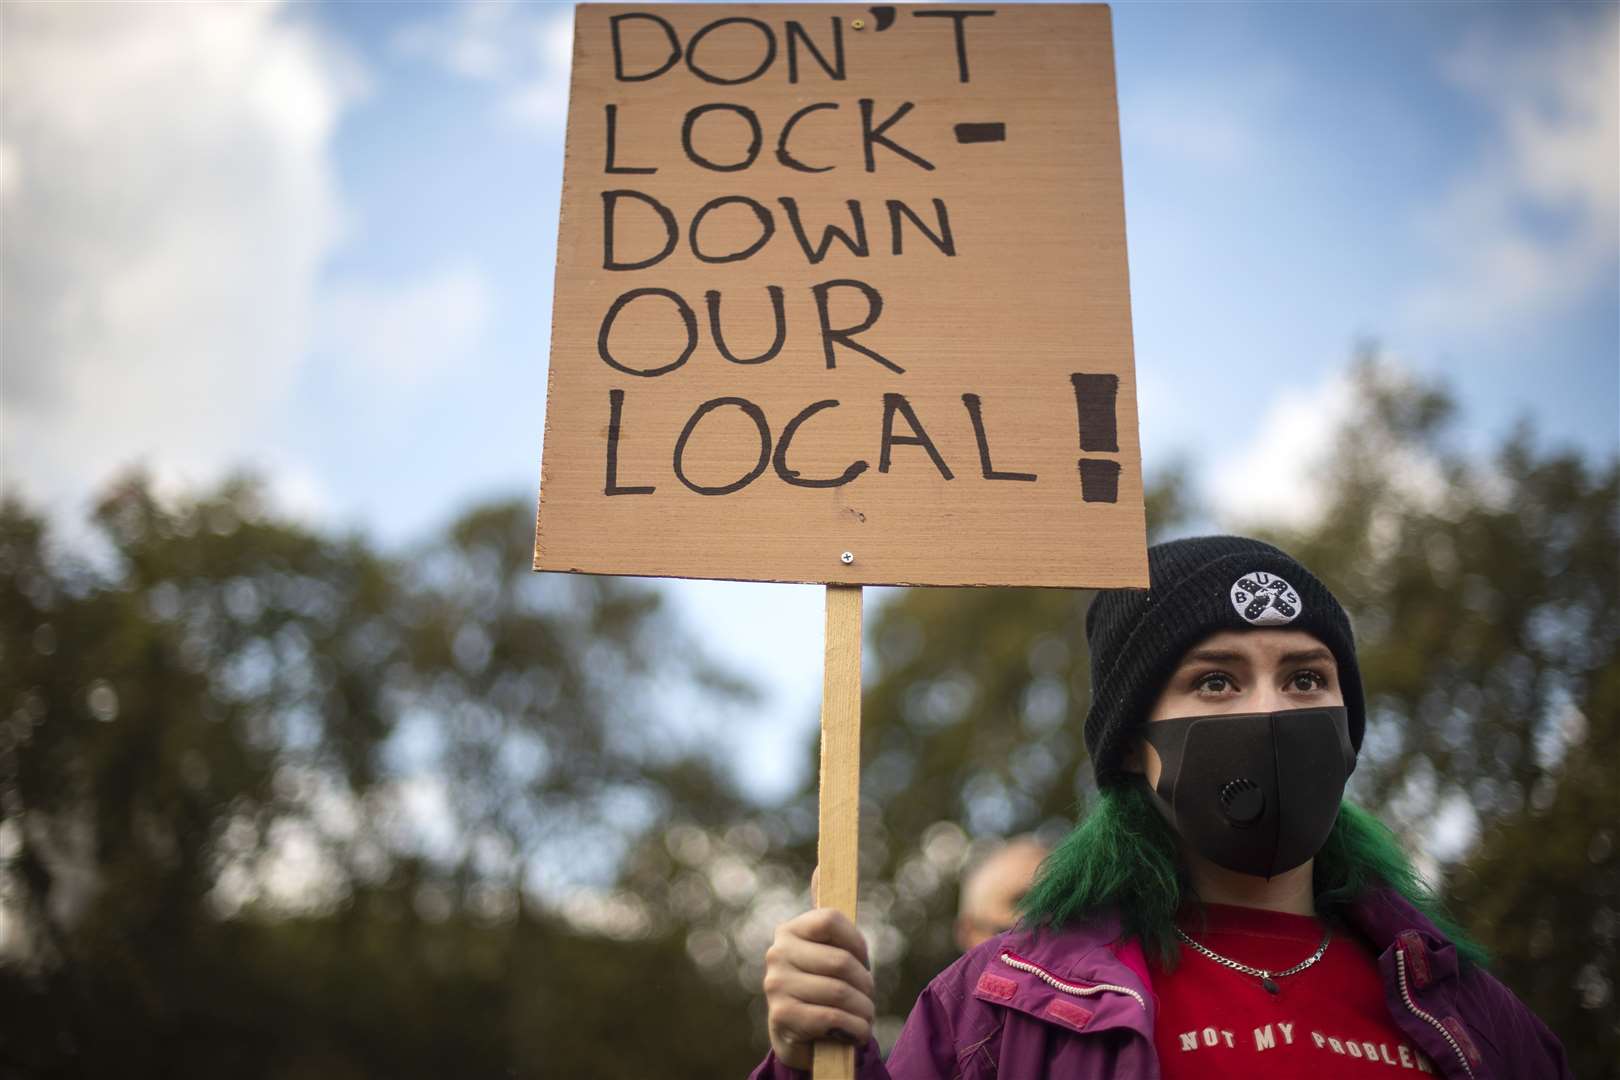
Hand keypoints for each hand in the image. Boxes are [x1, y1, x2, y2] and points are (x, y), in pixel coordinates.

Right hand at [762, 907, 876, 1069]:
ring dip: (864, 1011)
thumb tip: (823, 865)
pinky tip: (855, 1033)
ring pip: (840, 992)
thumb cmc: (820, 985)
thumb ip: (827, 915)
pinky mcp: (781, 1016)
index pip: (831, 919)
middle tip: (867, 997)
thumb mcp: (826, 949)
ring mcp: (775, 984)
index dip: (857, 943)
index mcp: (790, 930)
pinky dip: (854, 1028)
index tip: (863, 961)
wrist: (800, 1036)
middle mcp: (777, 953)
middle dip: (865, 985)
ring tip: (864, 1017)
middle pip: (841, 961)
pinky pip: (831, 1018)